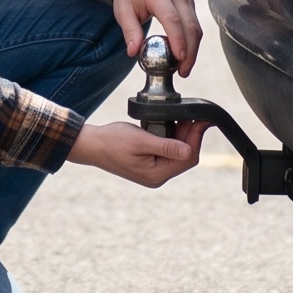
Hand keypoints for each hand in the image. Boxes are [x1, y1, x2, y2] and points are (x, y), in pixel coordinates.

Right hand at [70, 119, 210, 187]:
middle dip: (191, 136)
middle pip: (186, 158)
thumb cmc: (112, 141)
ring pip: (178, 155)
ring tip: (184, 117)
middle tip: (193, 115)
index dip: (196, 137)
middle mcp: (157, 177)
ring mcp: (154, 172)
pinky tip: (173, 125)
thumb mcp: (140, 140)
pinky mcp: (150, 165)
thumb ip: (166, 146)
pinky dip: (173, 139)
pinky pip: (168, 154)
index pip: (187, 158)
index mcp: (156, 174)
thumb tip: (189, 151)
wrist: (91, 145)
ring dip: (183, 136)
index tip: (201, 118)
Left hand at [112, 0, 202, 75]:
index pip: (173, 20)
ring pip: (196, 28)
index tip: (179, 59)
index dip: (178, 40)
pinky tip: (184, 57)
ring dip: (193, 50)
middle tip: (183, 72)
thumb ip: (130, 31)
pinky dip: (192, 43)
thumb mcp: (122, 11)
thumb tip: (134, 53)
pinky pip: (195, 26)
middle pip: (190, 26)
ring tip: (184, 69)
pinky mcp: (190, 4)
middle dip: (190, 52)